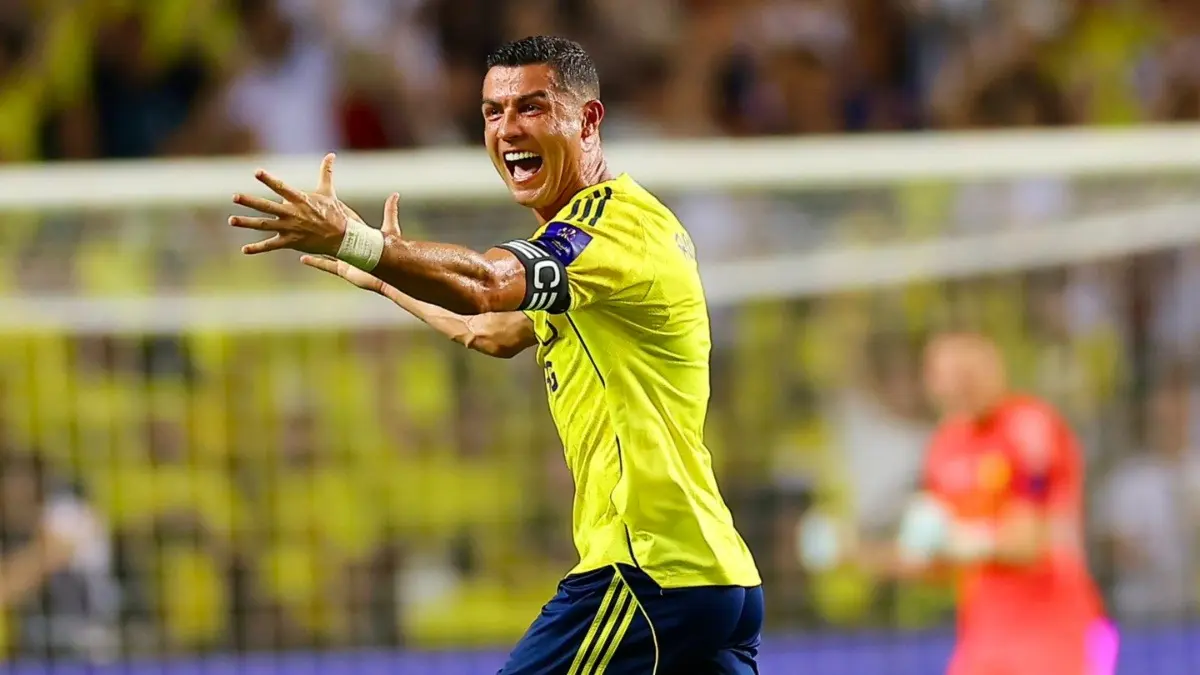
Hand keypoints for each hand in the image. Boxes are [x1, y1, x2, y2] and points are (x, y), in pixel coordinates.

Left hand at [229, 153, 354, 255]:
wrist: (342, 238)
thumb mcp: (329, 191)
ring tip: (231, 220)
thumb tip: (331, 155)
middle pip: (267, 207)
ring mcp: (290, 229)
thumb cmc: (335, 213)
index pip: (281, 187)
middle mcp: (292, 214)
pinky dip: (258, 248)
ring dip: (247, 223)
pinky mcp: (290, 242)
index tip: (256, 172)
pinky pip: (271, 245)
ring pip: (264, 225)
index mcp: (300, 200)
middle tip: (234, 196)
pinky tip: (244, 250)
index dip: (269, 179)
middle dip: (249, 201)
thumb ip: (326, 172)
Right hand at [301, 192, 402, 292]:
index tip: (326, 205)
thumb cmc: (390, 252)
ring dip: (314, 244)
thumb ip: (391, 212)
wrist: (388, 277)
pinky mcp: (342, 269)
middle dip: (321, 228)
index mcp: (359, 236)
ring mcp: (345, 258)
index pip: (346, 223)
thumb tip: (395, 194)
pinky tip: (303, 258)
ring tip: (300, 236)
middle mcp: (350, 247)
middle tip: (306, 218)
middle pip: (333, 235)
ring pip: (326, 249)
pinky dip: (314, 261)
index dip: (337, 215)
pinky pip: (324, 265)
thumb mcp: (390, 229)